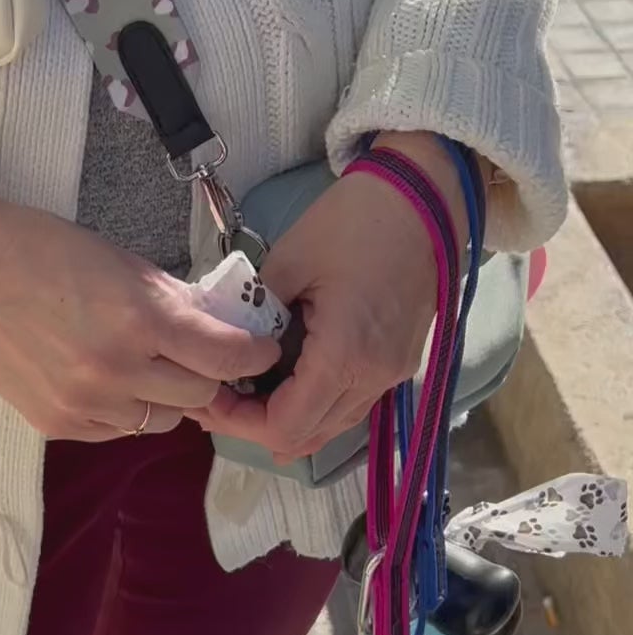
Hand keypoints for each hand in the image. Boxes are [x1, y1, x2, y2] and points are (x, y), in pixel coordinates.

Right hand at [0, 172, 279, 441]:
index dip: (254, 354)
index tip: (262, 349)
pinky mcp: (56, 423)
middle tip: (198, 353)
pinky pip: (118, 431)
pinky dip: (125, 410)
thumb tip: (222, 327)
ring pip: (162, 420)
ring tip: (143, 362)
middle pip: (200, 394)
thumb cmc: (39, 249)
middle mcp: (115, 369)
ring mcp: (84, 403)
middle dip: (208, 373)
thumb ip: (173, 300)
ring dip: (165, 395)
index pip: (226, 356)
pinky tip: (105, 377)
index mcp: (138, 317)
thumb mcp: (121, 261)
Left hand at [197, 133, 471, 463]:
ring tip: (247, 389)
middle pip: (307, 436)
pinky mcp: (400, 362)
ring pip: (333, 426)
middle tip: (219, 395)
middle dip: (257, 424)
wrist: (424, 198)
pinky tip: (287, 382)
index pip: (284, 427)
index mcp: (344, 356)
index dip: (239, 422)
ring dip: (289, 418)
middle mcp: (374, 378)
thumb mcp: (288, 261)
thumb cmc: (355, 220)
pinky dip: (318, 403)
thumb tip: (228, 343)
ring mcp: (394, 374)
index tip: (209, 396)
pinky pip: (353, 403)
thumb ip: (254, 313)